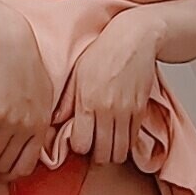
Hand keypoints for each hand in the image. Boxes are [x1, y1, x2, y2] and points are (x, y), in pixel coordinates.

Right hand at [0, 6, 56, 180]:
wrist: (7, 39)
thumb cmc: (21, 62)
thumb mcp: (41, 92)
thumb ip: (36, 118)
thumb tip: (27, 144)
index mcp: (42, 123)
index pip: (25, 167)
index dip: (8, 171)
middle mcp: (29, 125)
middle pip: (4, 165)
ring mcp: (11, 121)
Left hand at [51, 10, 159, 164]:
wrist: (133, 39)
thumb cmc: (102, 52)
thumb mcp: (77, 74)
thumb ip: (67, 101)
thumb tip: (54, 122)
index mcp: (87, 101)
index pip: (81, 145)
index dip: (79, 147)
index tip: (79, 140)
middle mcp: (107, 110)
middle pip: (103, 154)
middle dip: (96, 155)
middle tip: (93, 146)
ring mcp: (126, 112)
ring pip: (121, 152)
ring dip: (112, 152)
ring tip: (106, 142)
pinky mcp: (141, 110)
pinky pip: (133, 140)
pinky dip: (126, 142)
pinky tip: (119, 132)